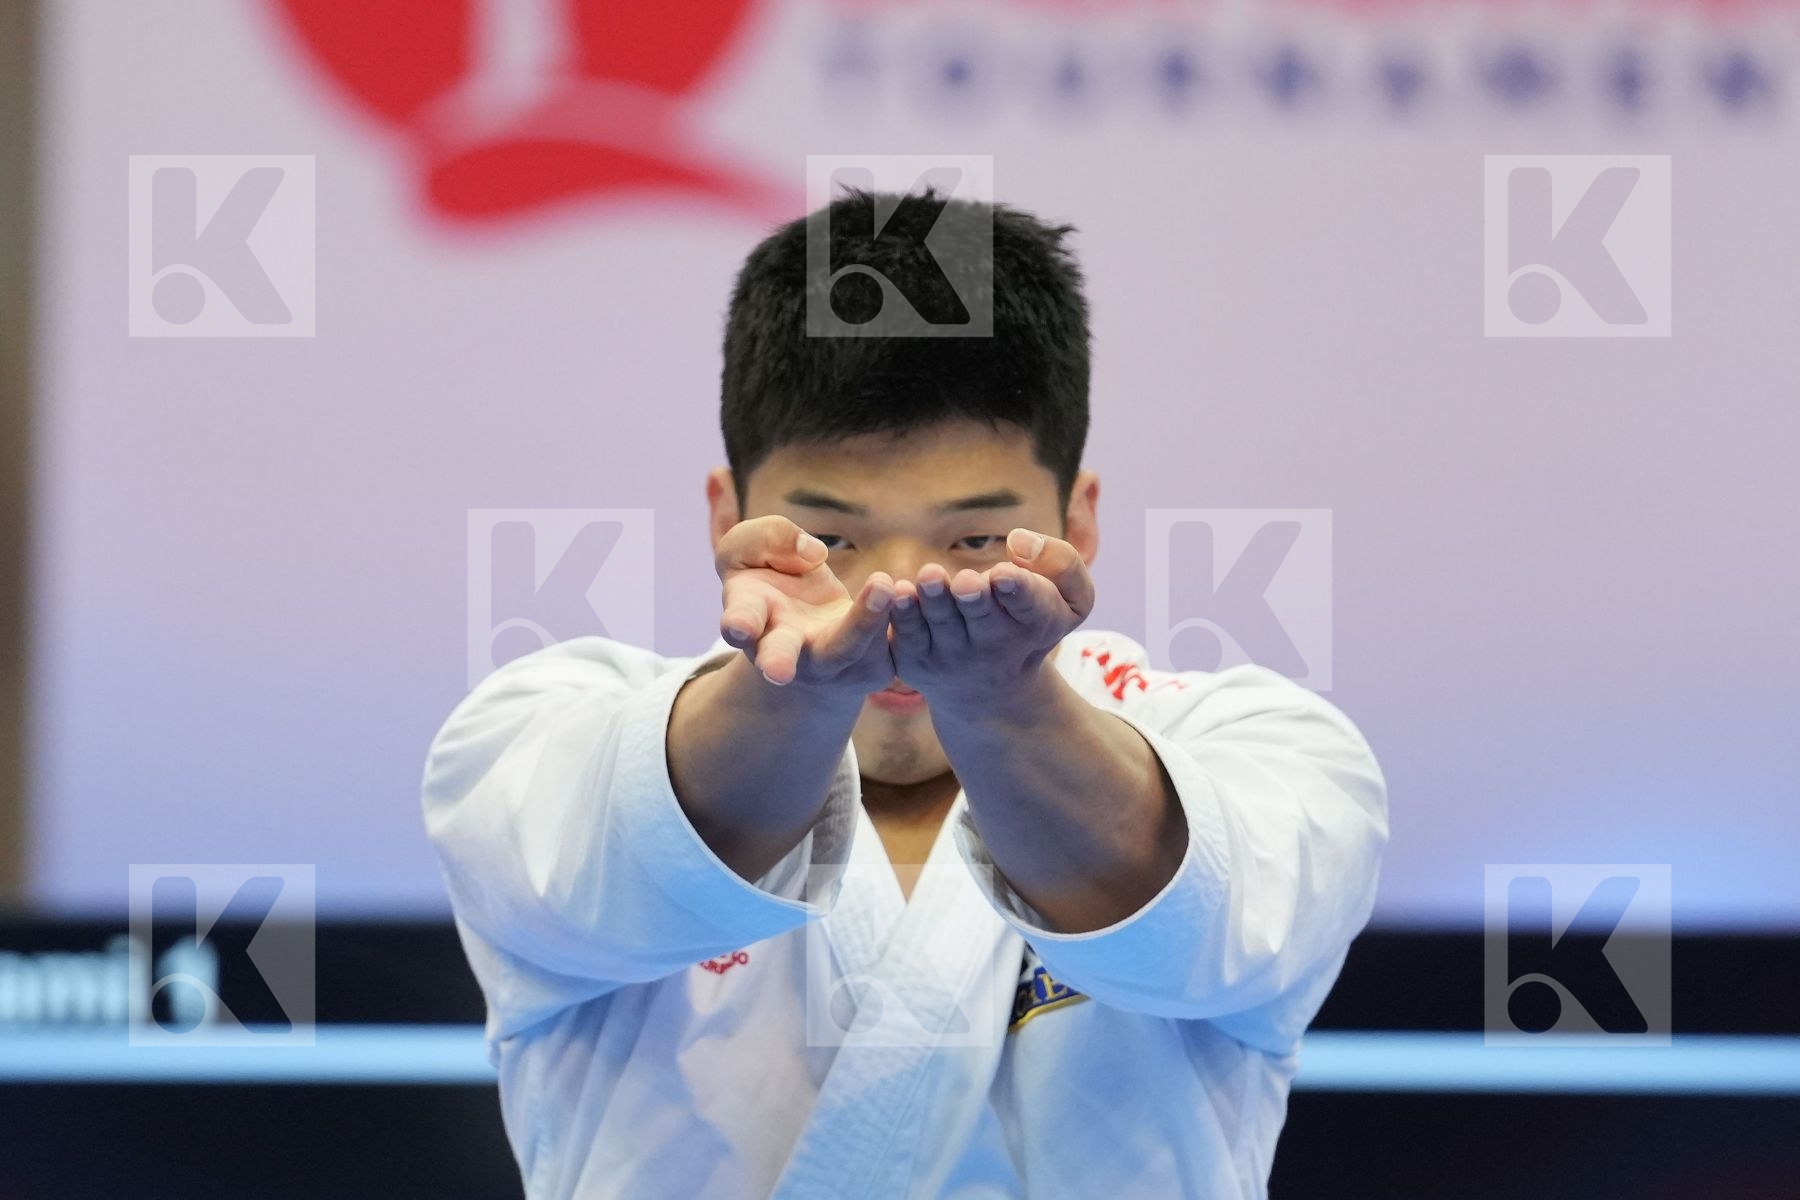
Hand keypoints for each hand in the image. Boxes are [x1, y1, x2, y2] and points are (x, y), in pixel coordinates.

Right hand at [714, 515, 896, 694]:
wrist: (807, 626)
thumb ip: (767, 538)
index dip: (738, 625)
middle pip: (782, 656)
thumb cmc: (769, 580)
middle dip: (779, 661)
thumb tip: (812, 553)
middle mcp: (787, 650)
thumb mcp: (750, 548)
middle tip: (778, 673)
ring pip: (847, 645)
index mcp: (749, 619)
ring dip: (865, 619)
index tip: (738, 628)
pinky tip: (908, 590)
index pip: (741, 620)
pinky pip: (888, 642)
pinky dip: (900, 614)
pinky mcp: (870, 666)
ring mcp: (830, 664)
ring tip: (882, 585)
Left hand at [889, 527, 1093, 708]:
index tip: (1004, 575)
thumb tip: (1018, 540)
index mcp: (1036, 623)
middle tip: (966, 582)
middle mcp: (995, 644)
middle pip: (981, 615)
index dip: (1018, 588)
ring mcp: (954, 656)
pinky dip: (902, 615)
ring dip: (934, 600)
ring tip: (929, 576)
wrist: (993, 691)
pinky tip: (896, 592)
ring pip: (942, 623)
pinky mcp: (919, 661)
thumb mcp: (1070, 599)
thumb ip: (1062, 563)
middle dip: (973, 597)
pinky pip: (908, 635)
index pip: (1030, 604)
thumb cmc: (1031, 622)